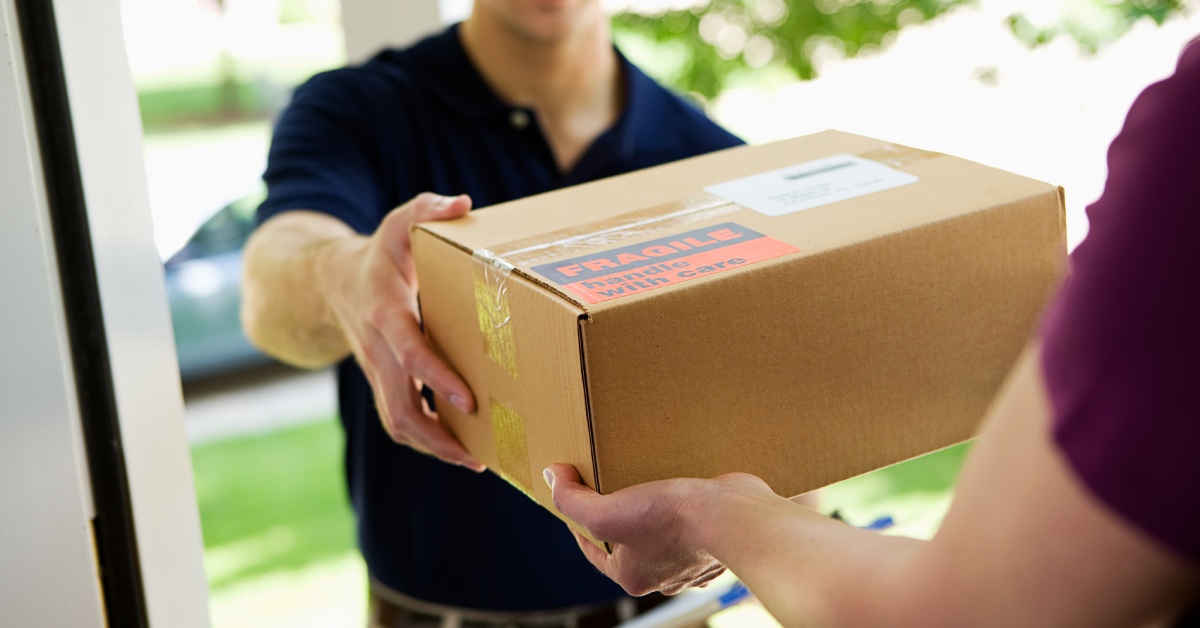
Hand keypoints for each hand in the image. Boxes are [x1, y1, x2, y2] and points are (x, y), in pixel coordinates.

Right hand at [316, 192, 483, 470]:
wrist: (331, 282)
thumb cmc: (379, 253)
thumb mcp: (399, 224)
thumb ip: (427, 208)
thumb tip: (463, 203)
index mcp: (386, 315)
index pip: (410, 354)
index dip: (436, 378)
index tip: (468, 399)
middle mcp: (378, 351)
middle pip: (400, 408)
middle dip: (437, 436)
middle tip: (479, 454)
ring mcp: (377, 372)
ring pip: (397, 423)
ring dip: (433, 447)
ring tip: (476, 461)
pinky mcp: (383, 383)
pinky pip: (401, 420)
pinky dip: (428, 439)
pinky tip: (463, 448)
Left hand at [545, 464, 767, 595]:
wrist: (736, 518)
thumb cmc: (672, 520)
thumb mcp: (607, 512)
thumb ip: (572, 500)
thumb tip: (551, 477)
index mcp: (633, 576)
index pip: (593, 551)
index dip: (578, 522)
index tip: (575, 494)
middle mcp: (664, 575)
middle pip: (628, 542)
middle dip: (619, 515)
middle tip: (614, 484)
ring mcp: (692, 560)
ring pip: (661, 534)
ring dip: (653, 511)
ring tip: (648, 480)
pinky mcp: (715, 540)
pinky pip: (693, 525)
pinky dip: (686, 507)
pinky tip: (684, 486)